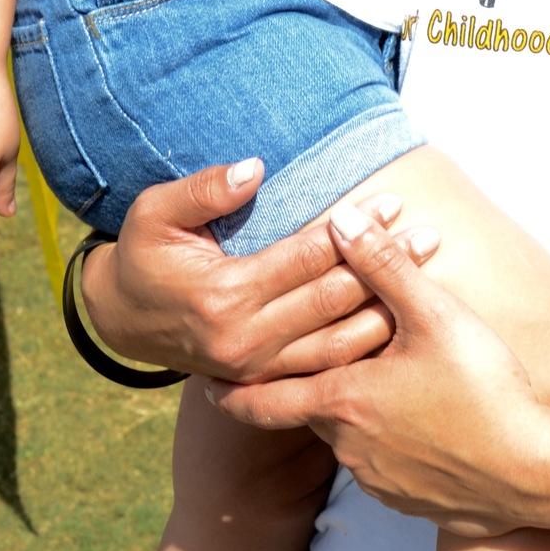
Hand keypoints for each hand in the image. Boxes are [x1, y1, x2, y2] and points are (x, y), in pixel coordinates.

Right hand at [81, 160, 439, 380]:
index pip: (304, 258)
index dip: (352, 231)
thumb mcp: (154, 211)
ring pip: (335, 342)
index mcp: (222, 295)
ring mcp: (254, 367)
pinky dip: (362, 348)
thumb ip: (204, 190)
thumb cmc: (142, 253)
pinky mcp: (261, 380)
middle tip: (429, 237)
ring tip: (428, 275)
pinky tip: (396, 324)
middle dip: (385, 267)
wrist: (119, 318)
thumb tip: (255, 170)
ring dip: (385, 309)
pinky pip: (322, 367)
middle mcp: (243, 339)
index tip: (391, 204)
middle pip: (330, 299)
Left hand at [210, 200, 549, 537]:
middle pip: (308, 413)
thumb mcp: (435, 314)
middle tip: (284, 369)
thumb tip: (342, 216)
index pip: (266, 399)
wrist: (530, 473)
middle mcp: (349, 445)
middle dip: (297, 390)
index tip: (207, 382)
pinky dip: (381, 439)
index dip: (234, 391)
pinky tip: (408, 421)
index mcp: (344, 399)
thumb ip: (384, 264)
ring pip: (346, 437)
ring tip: (361, 388)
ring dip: (347, 412)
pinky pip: (379, 463)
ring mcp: (378, 478)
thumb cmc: (482, 387)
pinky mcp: (409, 499)